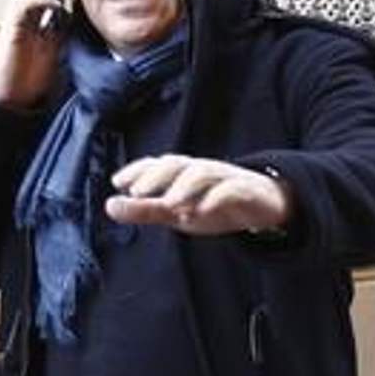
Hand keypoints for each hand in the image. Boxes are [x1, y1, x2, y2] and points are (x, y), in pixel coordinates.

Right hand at [0, 0, 75, 108]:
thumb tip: (83, 9)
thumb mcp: (57, 42)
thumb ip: (65, 24)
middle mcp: (20, 12)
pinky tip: (56, 2)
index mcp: (32, 14)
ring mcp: (14, 19)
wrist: (15, 96)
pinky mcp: (11, 30)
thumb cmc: (33, 73)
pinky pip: (22, 4)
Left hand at [107, 156, 293, 235]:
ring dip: (184, 187)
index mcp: (185, 173)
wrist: (264, 205)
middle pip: (179, 164)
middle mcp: (203, 170)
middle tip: (137, 192)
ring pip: (203, 174)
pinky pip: (231, 191)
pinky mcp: (246, 191)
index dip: (138, 170)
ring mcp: (225, 178)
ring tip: (168, 204)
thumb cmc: (215, 204)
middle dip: (157, 176)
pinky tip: (202, 211)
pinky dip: (215, 198)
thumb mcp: (178, 211)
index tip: (117, 182)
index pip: (159, 165)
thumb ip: (146, 209)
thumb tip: (110, 205)